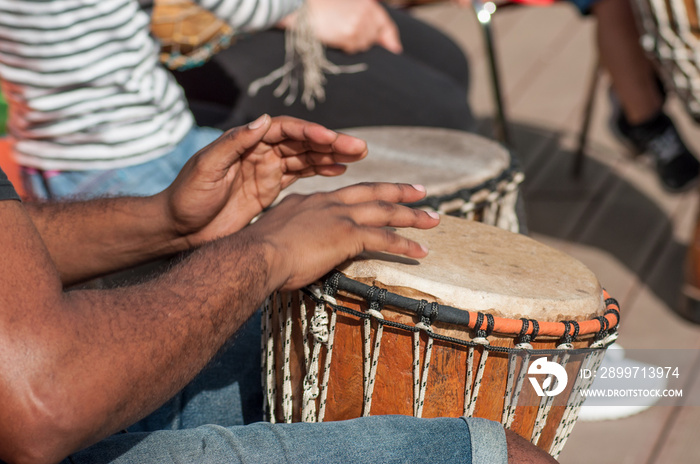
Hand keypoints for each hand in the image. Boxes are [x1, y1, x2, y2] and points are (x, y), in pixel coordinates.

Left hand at [158, 114, 367, 246]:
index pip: (284, 130)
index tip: (330, 138)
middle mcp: (259, 151)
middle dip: (330, 142)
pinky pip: (301, 175)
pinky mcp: (270, 189)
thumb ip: (234, 143)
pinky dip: (320, 171)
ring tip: (358, 156)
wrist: (179, 229)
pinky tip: (339, 170)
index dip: (309, 131)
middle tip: (359, 147)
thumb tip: (263, 119)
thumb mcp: (206, 167)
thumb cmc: (186, 196)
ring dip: (331, 155)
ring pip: (306, 157)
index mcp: (245, 142)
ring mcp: (266, 170)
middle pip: (302, 141)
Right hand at [246, 182, 439, 291]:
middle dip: (399, 191)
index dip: (365, 194)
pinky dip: (406, 244)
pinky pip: (385, 238)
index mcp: (311, 201)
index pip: (345, 195)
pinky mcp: (348, 234)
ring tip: (432, 219)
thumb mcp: (277, 234)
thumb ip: (293, 234)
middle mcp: (328, 202)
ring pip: (385, 212)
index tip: (378, 194)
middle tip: (420, 191)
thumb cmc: (258, 253)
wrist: (255, 254)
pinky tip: (421, 250)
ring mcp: (340, 216)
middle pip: (372, 192)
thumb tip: (296, 246)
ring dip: (412, 215)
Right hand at [280, 0, 402, 53]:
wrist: (303, 7)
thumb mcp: (346, 5)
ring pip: (363, 44)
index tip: (394, 49)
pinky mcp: (350, 34)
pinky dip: (344, 46)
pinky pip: (353, 48)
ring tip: (337, 31)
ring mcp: (360, 23)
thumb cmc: (320, 5)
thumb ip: (364, 16)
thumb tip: (388, 42)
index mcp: (367, 3)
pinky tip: (334, 36)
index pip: (385, 23)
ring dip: (352, 43)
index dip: (389, 38)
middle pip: (372, 37)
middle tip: (346, 34)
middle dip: (363, 39)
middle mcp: (367, 11)